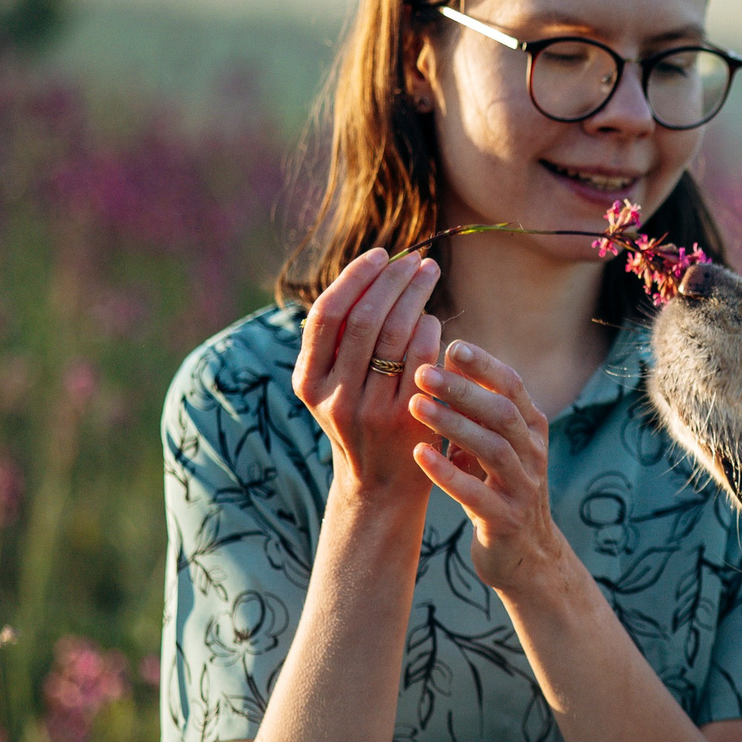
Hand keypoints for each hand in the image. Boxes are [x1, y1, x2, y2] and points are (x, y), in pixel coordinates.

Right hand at [291, 248, 442, 508]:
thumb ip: (340, 342)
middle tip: (415, 258)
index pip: (327, 314)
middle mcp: (333, 396)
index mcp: (307, 382)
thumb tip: (368, 273)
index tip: (381, 254)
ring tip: (428, 274)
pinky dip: (430, 330)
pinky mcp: (406, 420)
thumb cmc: (360, 421)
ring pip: (394, 335)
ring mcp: (369, 411)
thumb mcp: (333, 386)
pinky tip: (434, 318)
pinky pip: (421, 360)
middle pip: (363, 319)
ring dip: (415, 296)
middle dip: (392, 280)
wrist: (379, 487)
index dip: (355, 277)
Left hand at [410, 341, 567, 594]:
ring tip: (416, 406)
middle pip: (503, 413)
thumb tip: (440, 359)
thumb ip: (476, 410)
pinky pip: (477, 494)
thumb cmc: (499, 488)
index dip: (485, 365)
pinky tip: (419, 455)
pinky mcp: (505, 520)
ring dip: (454, 425)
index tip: (451, 346)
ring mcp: (522, 489)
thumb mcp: (494, 445)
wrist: (526, 556)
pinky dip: (447, 473)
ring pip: (493, 449)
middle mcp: (533, 455)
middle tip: (423, 372)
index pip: (513, 387)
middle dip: (464, 390)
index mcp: (531, 430)